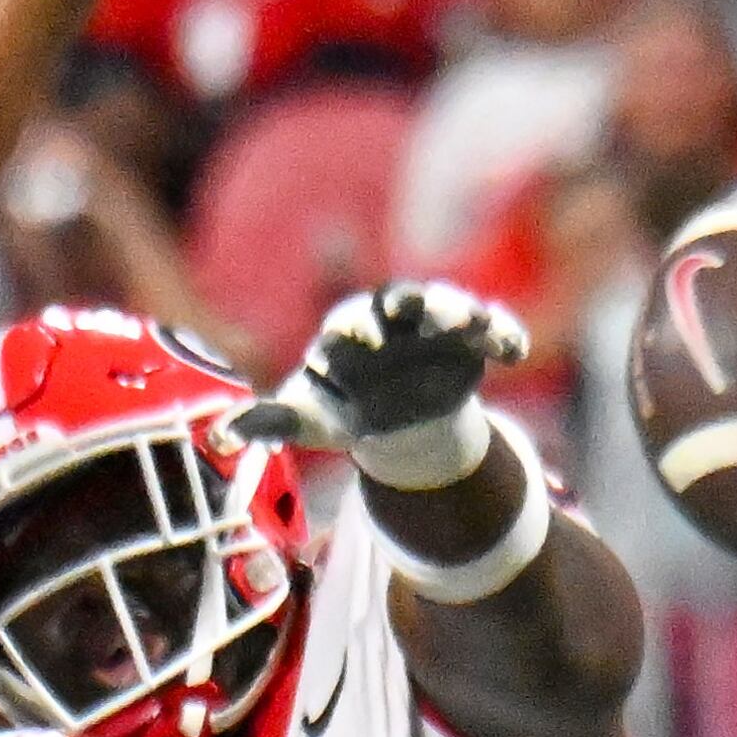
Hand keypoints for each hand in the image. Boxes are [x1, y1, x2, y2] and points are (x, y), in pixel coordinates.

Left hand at [237, 281, 529, 463]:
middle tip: (424, 313)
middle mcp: (397, 318)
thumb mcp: (311, 419)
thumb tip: (220, 435)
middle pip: (407, 300)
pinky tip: (515, 351)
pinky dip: (506, 334)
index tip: (358, 341)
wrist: (397, 423)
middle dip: (417, 304)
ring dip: (463, 311)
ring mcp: (438, 327)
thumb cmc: (346, 410)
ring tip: (474, 325)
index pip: (354, 319)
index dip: (357, 328)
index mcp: (354, 329)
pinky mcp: (474, 343)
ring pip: (453, 306)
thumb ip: (273, 421)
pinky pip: (495, 329)